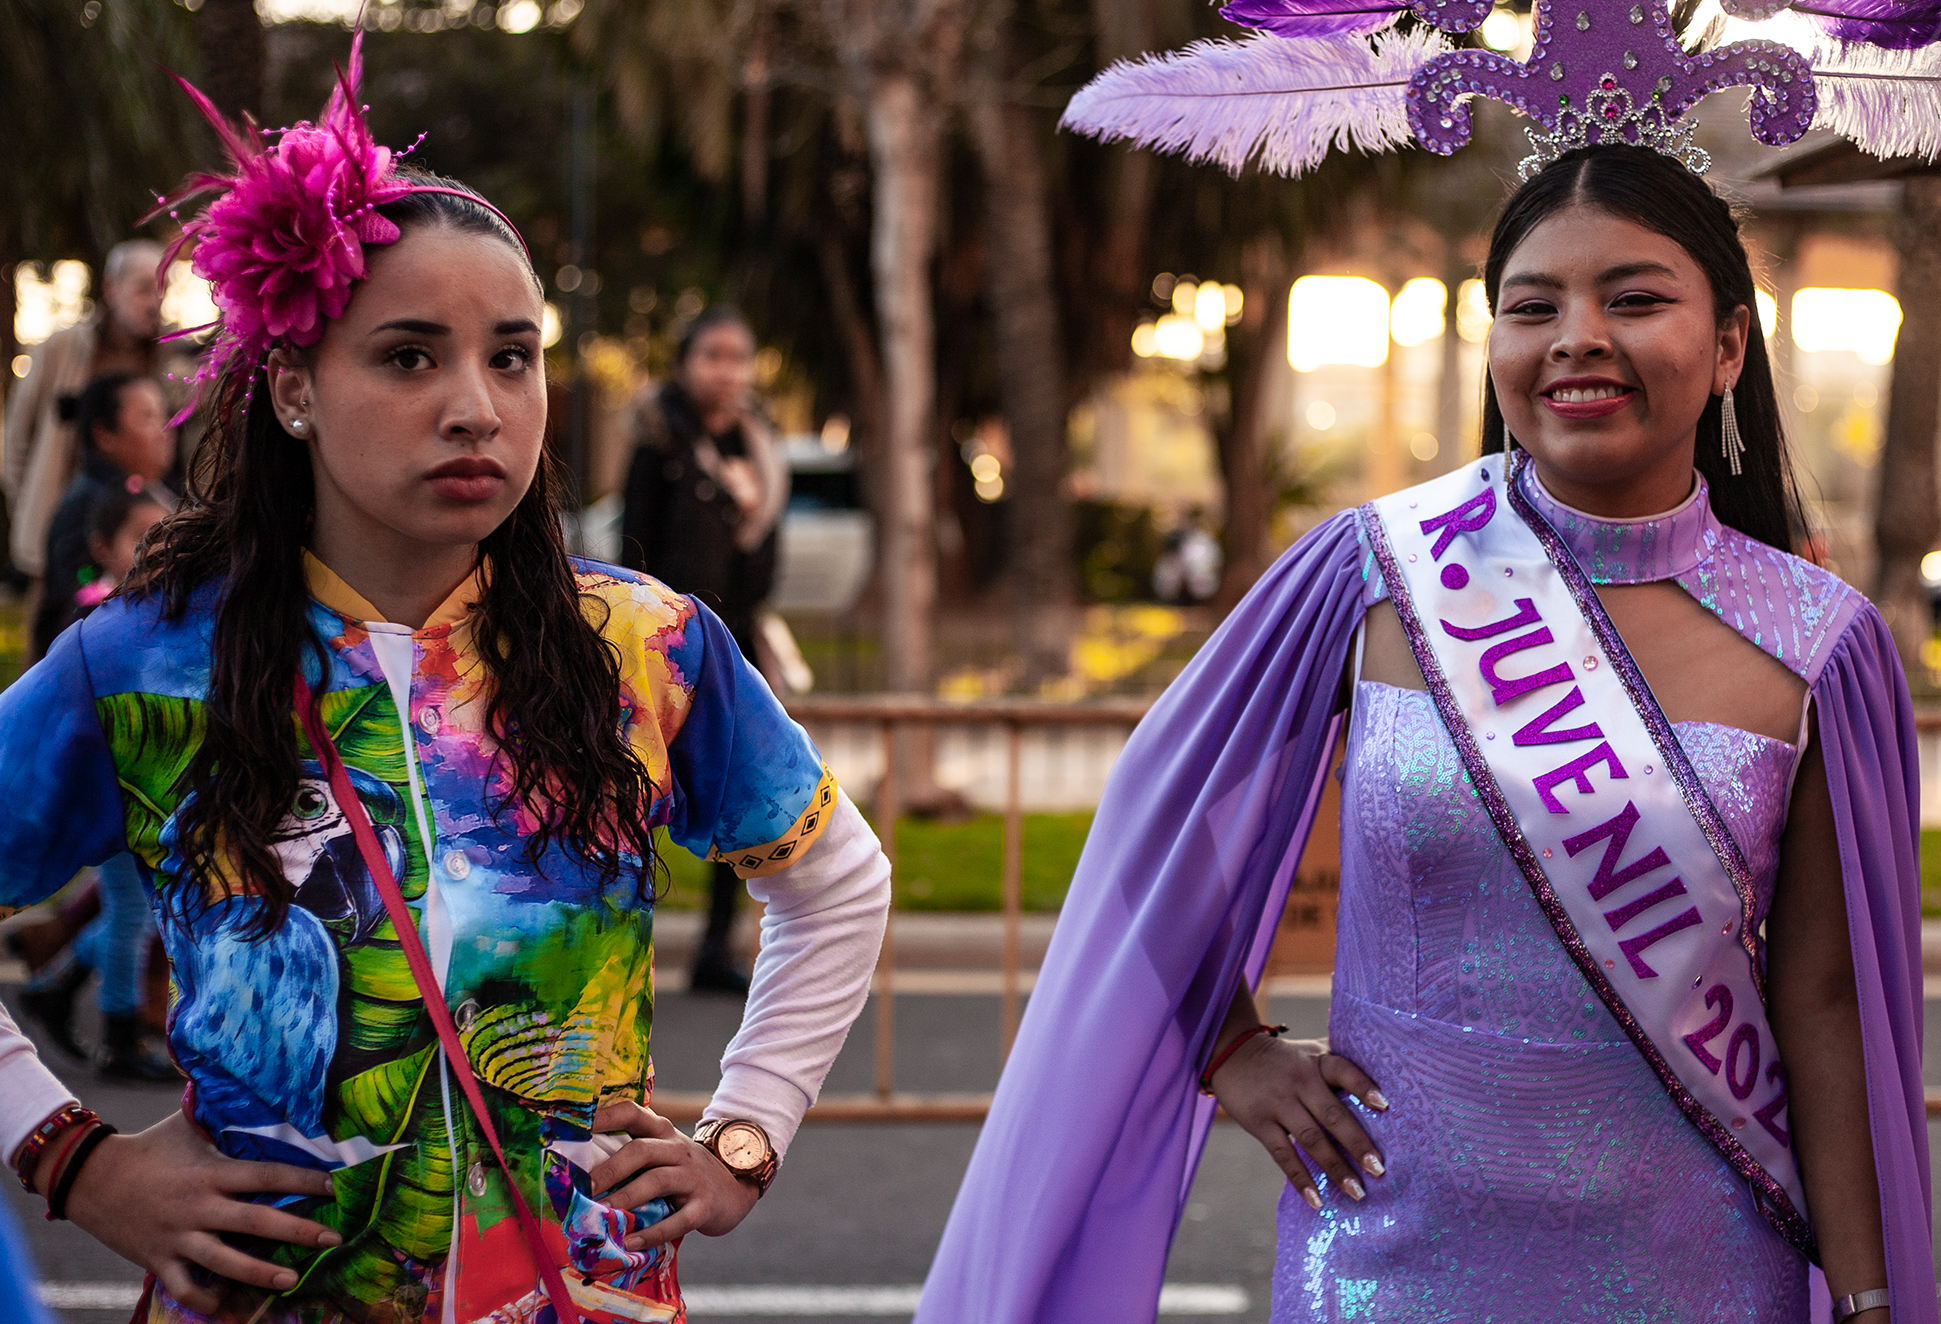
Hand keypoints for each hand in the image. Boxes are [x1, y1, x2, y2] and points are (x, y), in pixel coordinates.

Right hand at [45, 1110, 339, 1313]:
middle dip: (299, 1232)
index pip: (266, 1176)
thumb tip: (261, 1092)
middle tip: (334, 1239)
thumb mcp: (187, 1127)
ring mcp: (176, 1236)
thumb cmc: (149, 1147)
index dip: (302, 1181)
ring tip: (292, 1280)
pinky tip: (229, 1303)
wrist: (89, 1177)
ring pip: (224, 1262)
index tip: (332, 1186)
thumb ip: (222, 1119)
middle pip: (256, 1222)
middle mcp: (197, 1206)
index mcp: (210, 1172)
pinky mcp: (156, 1260)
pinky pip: (185, 1288)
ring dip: (260, 1274)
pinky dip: (207, 1299)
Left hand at [587, 1101, 760, 1250]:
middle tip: (584, 1188)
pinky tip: (631, 1243)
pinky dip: (652, 1233)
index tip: (575, 1125)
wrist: (735, 1186)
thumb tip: (579, 1172)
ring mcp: (693, 1177)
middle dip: (610, 1169)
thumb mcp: (663, 1153)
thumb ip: (631, 1154)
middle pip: (641, 1150)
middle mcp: (677, 1149)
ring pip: (657, 1182)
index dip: (604, 1116)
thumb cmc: (683, 1171)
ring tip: (602, 1216)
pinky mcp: (704, 1205)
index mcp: (662, 1132)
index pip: (632, 1113)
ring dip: (626, 1199)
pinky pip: (678, 1220)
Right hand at [1208, 1034, 1387, 1209]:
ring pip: (1311, 1140)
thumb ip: (1340, 1061)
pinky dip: (1300, 1178)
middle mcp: (1300, 1082)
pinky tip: (1316, 1201)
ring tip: (1357, 1192)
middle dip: (1357, 1143)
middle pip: (1332, 1115)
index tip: (1385, 1106)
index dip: (1363, 1086)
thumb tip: (1386, 1071)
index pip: (1344, 1071)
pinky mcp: (1259, 1123)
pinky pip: (1283, 1154)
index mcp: (1317, 1062)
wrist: (1232, 1053)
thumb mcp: (1311, 1051)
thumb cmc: (1285, 1058)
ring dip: (1335, 1168)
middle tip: (1379, 1170)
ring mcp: (1278, 1103)